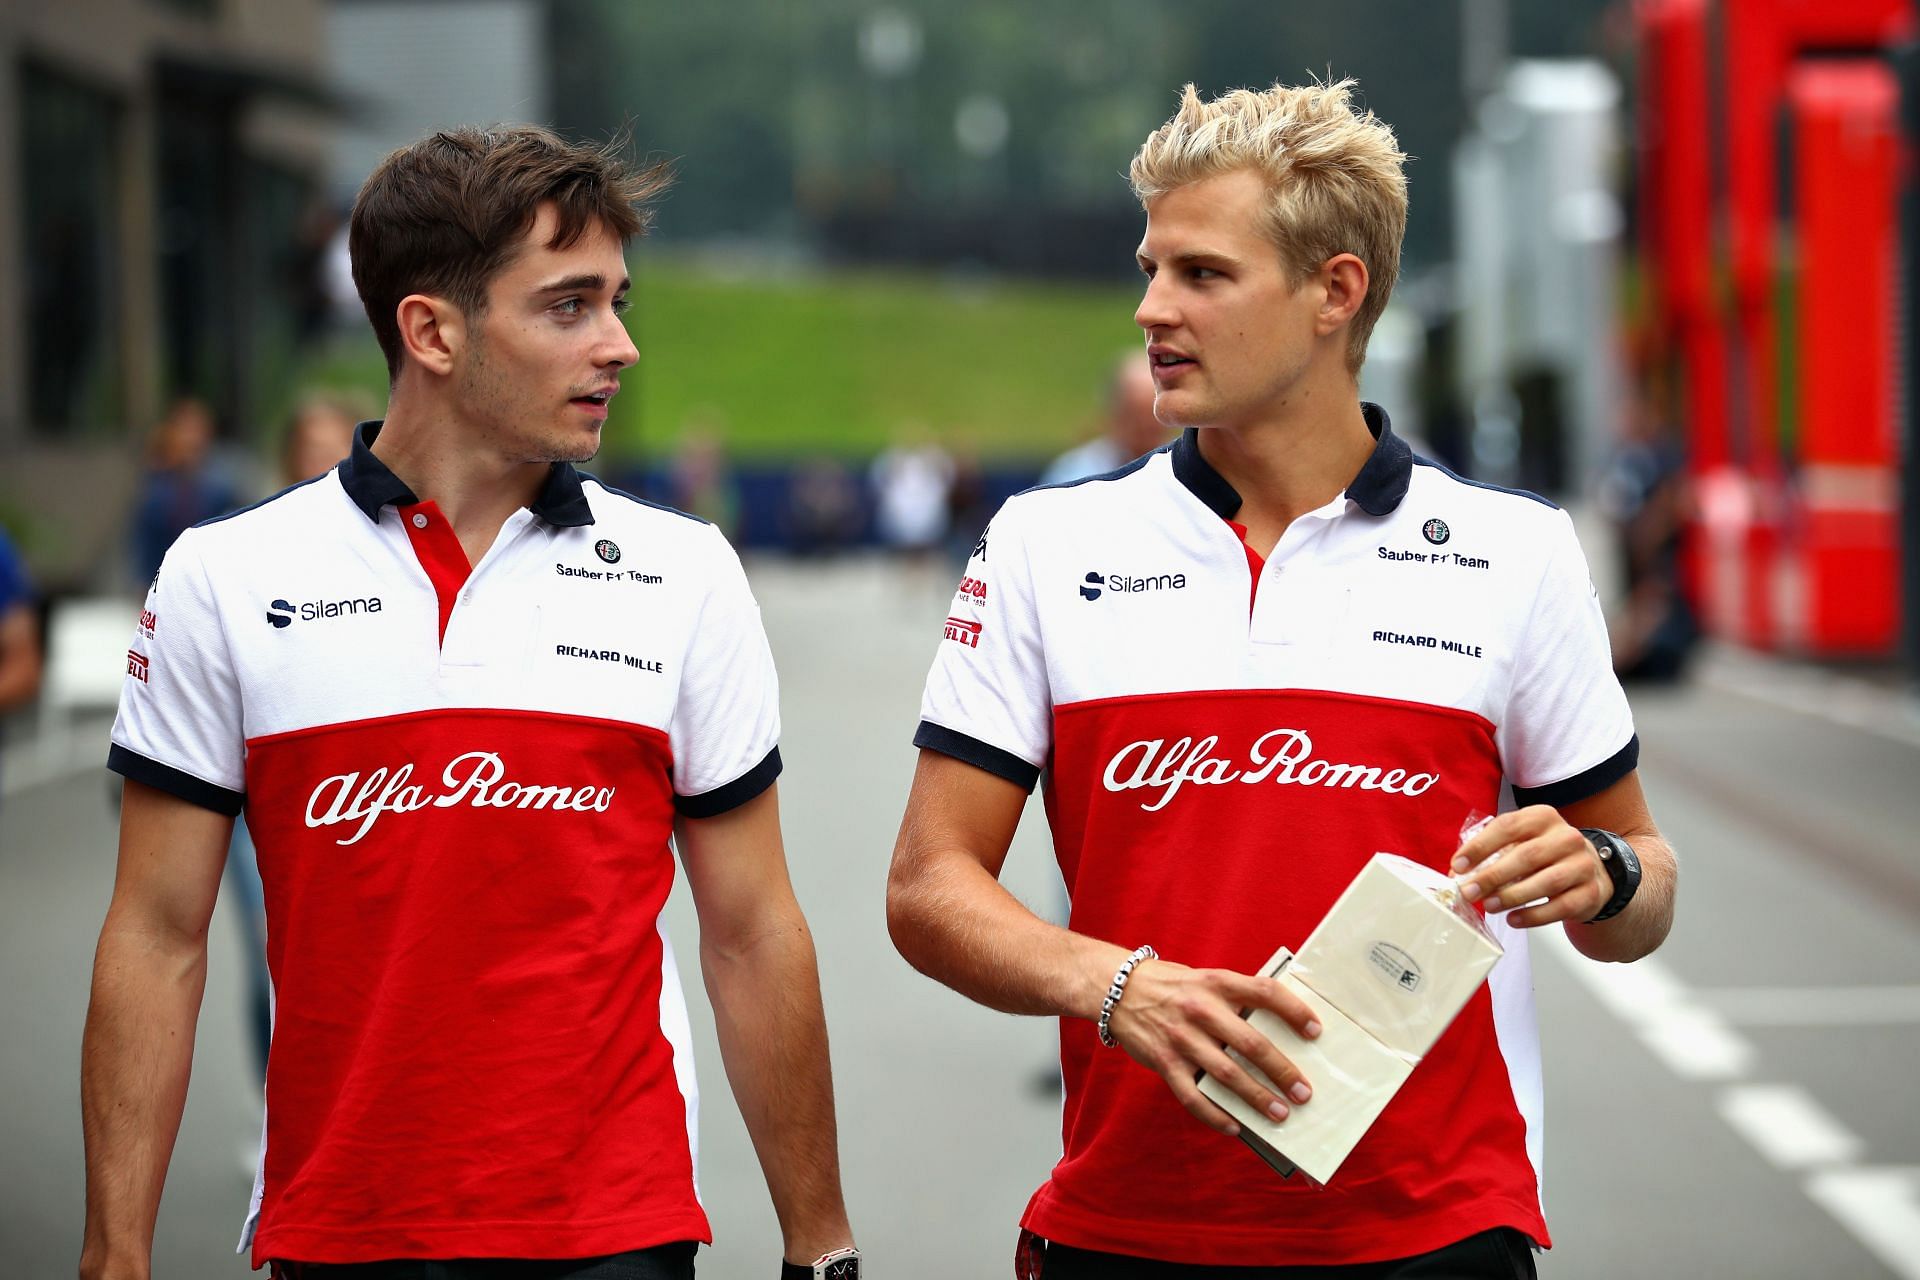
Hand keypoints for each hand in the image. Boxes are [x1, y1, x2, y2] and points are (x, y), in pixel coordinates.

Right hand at [1105, 956, 1320, 1134]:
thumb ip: (1235, 1001)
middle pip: (1251, 1044)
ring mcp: (1181, 1038)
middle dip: (1282, 1071)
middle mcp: (1200, 1009)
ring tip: (1280, 1114)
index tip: (1316, 1031)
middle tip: (1304, 1092)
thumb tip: (1278, 1034)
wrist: (1116, 989)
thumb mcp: (1205, 980)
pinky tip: (1234, 1126)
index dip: (1294, 1011)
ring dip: (1257, 1098)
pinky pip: (1193, 1096)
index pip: (1265, 992)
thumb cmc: (1171, 986)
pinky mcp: (1164, 1062)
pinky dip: (1215, 1115)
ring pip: (1227, 1075)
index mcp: (1217, 983)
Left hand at [1451, 805, 1606, 927]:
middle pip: (1526, 855)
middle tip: (1469, 891)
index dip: (1480, 846)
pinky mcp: (1590, 892)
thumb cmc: (1546, 856)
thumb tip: (1458, 872)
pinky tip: (1514, 919)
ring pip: (1546, 882)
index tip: (1459, 866)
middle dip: (1493, 876)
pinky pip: (1560, 907)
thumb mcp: (1522, 842)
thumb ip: (1493, 852)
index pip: (1508, 826)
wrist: (1590, 873)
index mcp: (1543, 817)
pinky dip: (1534, 916)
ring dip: (1512, 896)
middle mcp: (1566, 837)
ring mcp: (1582, 864)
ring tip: (1489, 906)